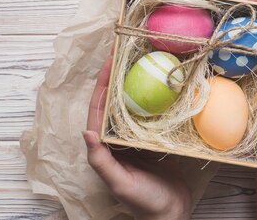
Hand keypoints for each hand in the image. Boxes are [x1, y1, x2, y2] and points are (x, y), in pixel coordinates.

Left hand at [83, 55, 191, 219]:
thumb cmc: (143, 202)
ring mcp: (136, 137)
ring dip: (135, 83)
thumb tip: (87, 132)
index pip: (99, 109)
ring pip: (132, 104)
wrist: (170, 214)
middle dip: (117, 77)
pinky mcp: (154, 138)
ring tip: (142, 61)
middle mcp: (118, 138)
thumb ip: (101, 161)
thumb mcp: (119, 183)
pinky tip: (164, 84)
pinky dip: (154, 97)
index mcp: (105, 146)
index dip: (102, 85)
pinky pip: (151, 112)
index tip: (109, 62)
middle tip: (125, 53)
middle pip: (115, 100)